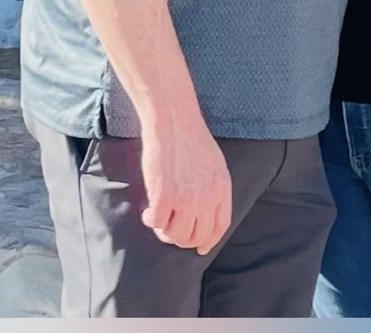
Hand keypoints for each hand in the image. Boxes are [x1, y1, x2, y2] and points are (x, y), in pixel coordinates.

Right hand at [140, 112, 232, 255]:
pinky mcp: (164, 196)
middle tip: (171, 230)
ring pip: (176, 235)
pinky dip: (151, 221)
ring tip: (160, 218)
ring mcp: (186, 199)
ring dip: (165, 231)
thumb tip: (205, 212)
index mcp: (222, 188)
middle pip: (196, 236)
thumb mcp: (215, 164)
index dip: (209, 241)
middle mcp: (207, 197)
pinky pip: (156, 223)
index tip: (201, 248)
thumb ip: (213, 188)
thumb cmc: (192, 139)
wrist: (175, 121)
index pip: (220, 226)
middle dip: (183, 239)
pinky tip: (149, 211)